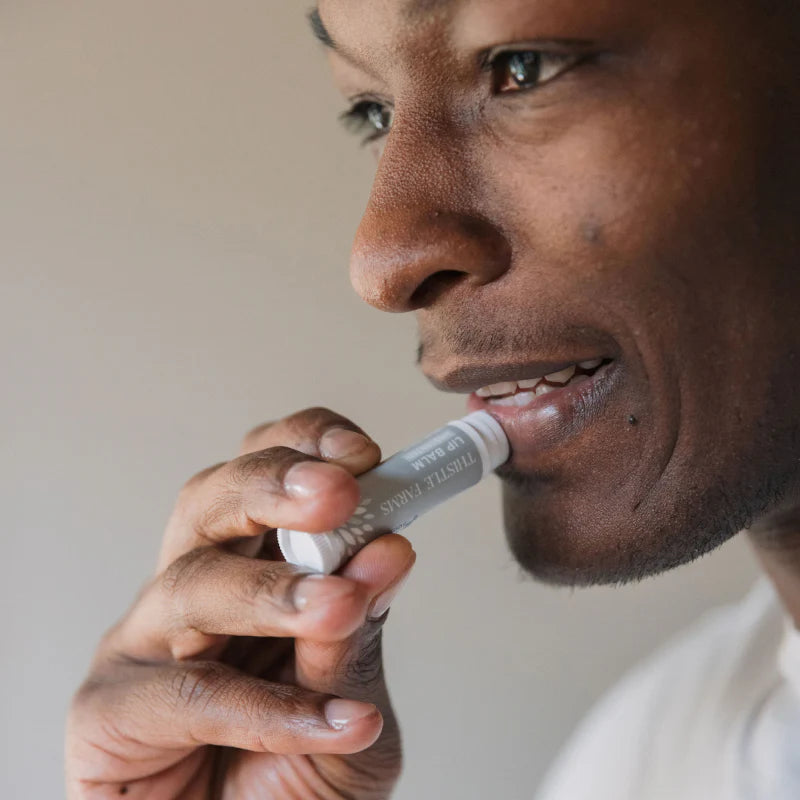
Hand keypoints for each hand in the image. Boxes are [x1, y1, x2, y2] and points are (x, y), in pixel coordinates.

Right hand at [66, 407, 414, 798]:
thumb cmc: (301, 769)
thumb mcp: (353, 697)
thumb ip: (360, 634)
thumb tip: (387, 551)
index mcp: (251, 560)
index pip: (264, 470)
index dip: (307, 446)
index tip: (364, 455)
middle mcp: (192, 585)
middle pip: (209, 501)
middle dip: (272, 485)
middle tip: (337, 494)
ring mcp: (144, 641)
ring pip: (193, 584)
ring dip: (273, 590)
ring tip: (339, 605)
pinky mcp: (108, 710)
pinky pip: (188, 696)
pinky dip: (269, 708)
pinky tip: (333, 721)